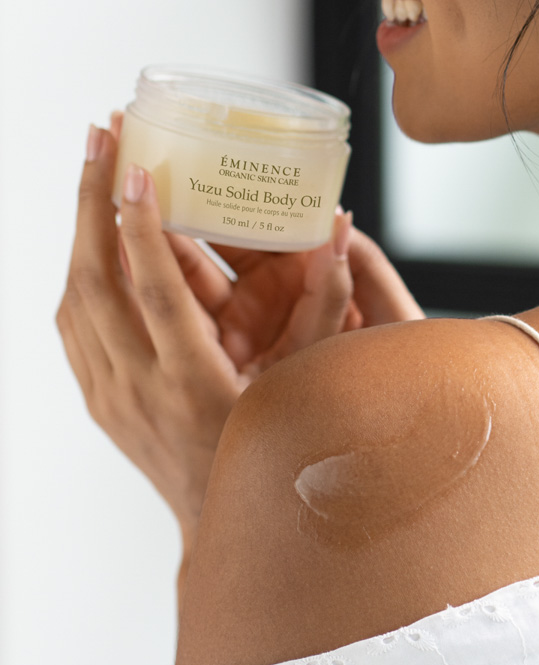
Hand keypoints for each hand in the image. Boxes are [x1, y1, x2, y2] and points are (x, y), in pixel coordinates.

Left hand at [56, 119, 422, 541]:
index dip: (143, 226)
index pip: (153, 290)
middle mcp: (138, 388)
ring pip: (74, 298)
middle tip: (99, 133)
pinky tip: (95, 235)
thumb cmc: (278, 454)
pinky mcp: (99, 398)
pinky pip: (74, 324)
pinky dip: (81, 270)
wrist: (227, 531)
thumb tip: (339, 228)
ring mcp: (109, 395)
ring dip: (80, 228)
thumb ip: (324, 304)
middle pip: (95, 279)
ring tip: (95, 166)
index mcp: (192, 383)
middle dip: (91, 198)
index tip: (137, 170)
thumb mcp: (309, 382)